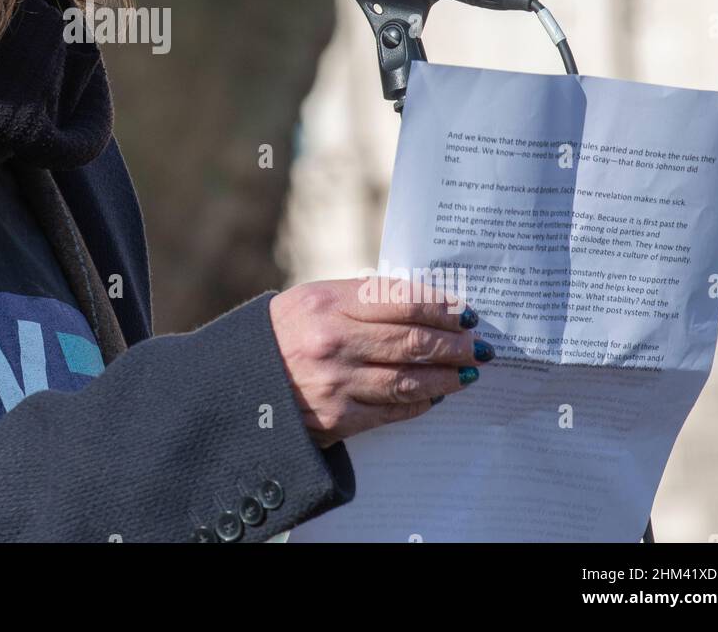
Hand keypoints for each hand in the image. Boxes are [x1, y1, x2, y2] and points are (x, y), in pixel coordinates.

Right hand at [269, 278, 488, 448]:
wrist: (238, 383)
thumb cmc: (282, 333)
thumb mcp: (311, 300)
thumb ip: (360, 298)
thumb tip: (420, 302)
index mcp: (327, 302)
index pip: (402, 300)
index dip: (442, 308)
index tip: (465, 313)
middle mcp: (333, 340)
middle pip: (414, 341)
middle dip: (455, 345)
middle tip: (479, 346)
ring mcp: (336, 382)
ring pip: (410, 380)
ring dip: (447, 377)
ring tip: (467, 372)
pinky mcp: (337, 418)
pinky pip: (393, 410)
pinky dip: (420, 403)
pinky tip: (434, 396)